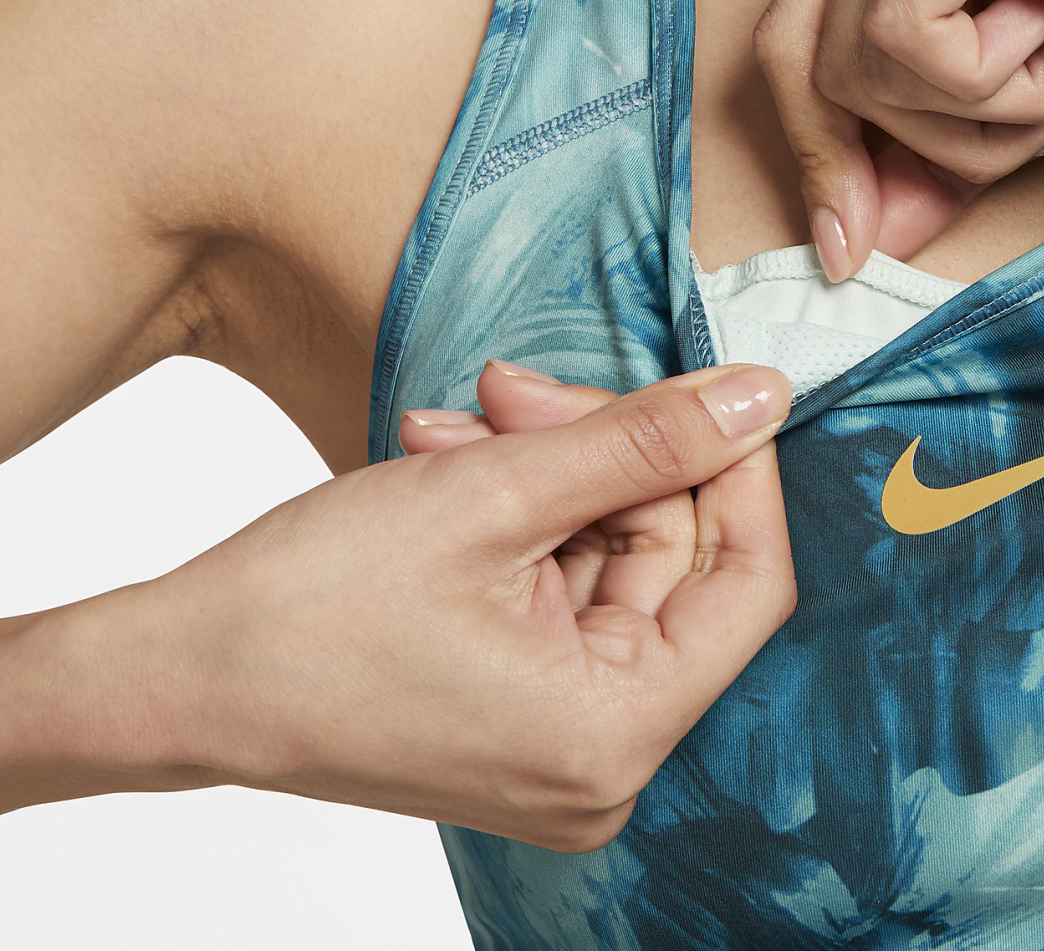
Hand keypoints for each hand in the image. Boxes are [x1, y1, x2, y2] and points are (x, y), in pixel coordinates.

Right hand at [0, 364, 794, 852]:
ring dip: (547, 471)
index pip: (749, 581)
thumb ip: (645, 439)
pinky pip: (564, 587)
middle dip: (603, 452)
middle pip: (670, 558)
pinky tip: (455, 467)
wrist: (176, 676)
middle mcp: (603, 760)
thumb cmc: (309, 604)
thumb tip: (764, 395)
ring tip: (456, 430)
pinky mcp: (520, 713)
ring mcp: (560, 742)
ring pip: (611, 557)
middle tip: (515, 390)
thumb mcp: (497, 494)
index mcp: (614, 731)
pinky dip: (523, 516)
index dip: (735, 469)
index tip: (712, 385)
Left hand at [754, 0, 1043, 277]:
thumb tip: (844, 245)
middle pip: (802, 49)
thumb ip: (917, 163)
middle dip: (902, 138)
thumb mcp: (1007, 112)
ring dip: (971, 107)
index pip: (793, 32)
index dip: (818, 146)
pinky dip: (990, 78)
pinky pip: (903, 36)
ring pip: (853, 55)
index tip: (851, 239)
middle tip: (1020, 125)